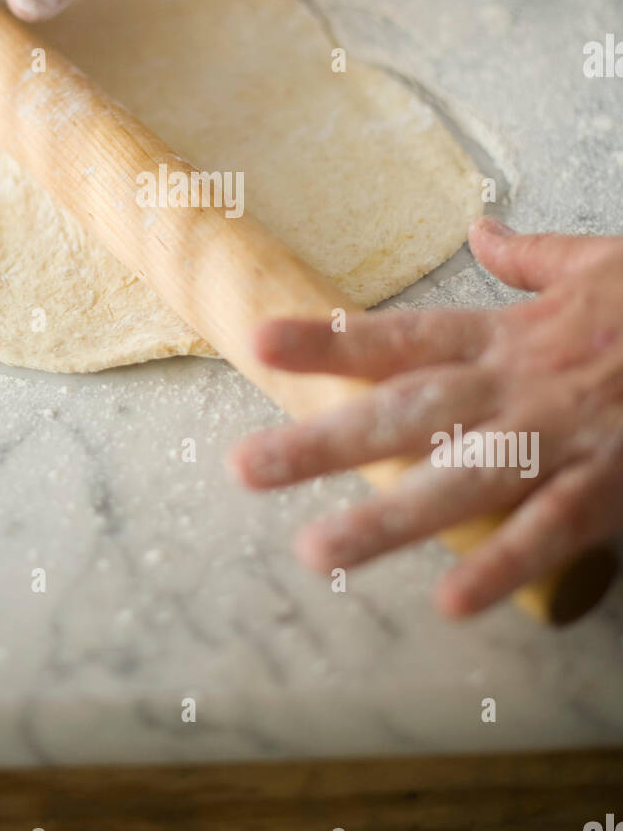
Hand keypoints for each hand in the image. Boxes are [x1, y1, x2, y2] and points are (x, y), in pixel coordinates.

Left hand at [229, 218, 622, 616]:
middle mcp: (516, 384)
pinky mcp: (611, 478)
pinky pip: (551, 527)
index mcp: (508, 336)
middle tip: (245, 470)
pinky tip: (455, 600)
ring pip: (460, 477)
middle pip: (405, 414)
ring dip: (388, 517)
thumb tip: (482, 229)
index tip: (258, 339)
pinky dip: (505, 560)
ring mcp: (561, 434)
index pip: (401, 338)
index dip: (329, 340)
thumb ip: (529, 258)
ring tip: (318, 551)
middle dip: (323, 442)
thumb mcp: (594, 262)